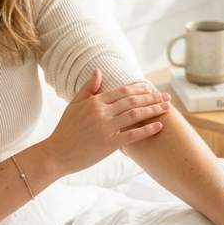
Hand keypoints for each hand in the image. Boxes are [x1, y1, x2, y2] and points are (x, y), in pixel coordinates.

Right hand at [42, 69, 167, 175]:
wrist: (56, 153)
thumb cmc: (65, 130)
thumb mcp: (74, 105)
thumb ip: (88, 88)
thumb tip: (98, 71)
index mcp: (94, 102)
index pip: (123, 91)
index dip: (140, 88)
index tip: (152, 88)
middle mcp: (101, 113)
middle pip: (132, 101)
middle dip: (152, 97)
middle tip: (166, 96)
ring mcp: (105, 128)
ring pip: (134, 115)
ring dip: (153, 110)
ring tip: (167, 107)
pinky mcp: (108, 145)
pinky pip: (131, 136)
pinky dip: (147, 130)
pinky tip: (159, 126)